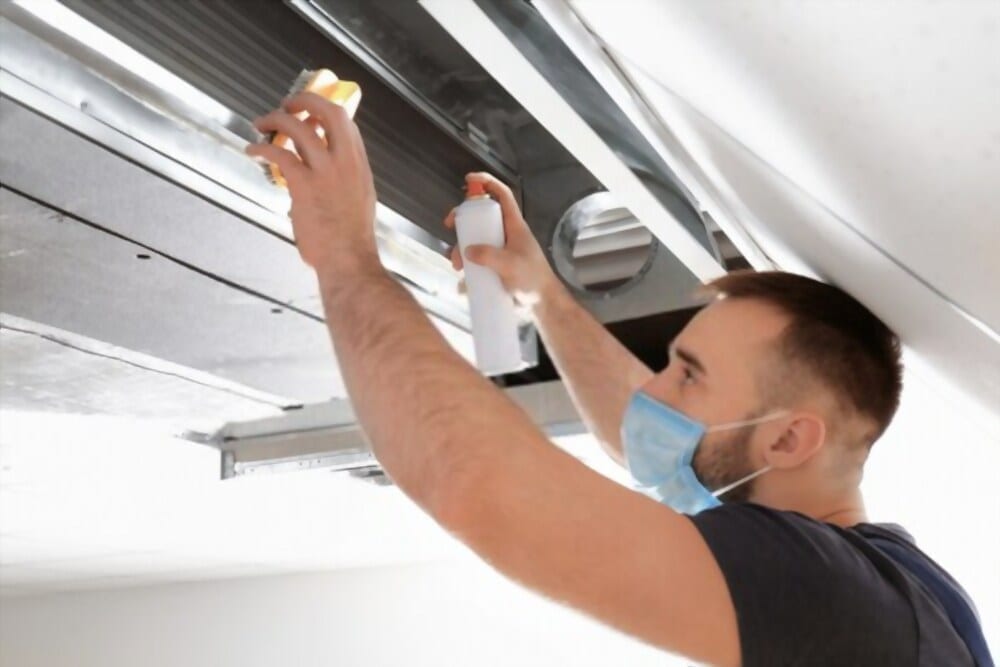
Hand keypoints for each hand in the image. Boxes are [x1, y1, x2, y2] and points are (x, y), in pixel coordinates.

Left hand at [246, 92, 377, 273]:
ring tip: (262, 123)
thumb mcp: (359, 199)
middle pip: (328, 112)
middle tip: (288, 104)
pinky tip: (253, 151)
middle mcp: (345, 162)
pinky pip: (279, 155)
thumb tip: (325, 169)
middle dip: (305, 100)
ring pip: (298, 127)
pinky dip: (262, 148)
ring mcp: (325, 172)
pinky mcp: (303, 185)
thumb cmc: (352, 239)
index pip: (345, 122)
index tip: (310, 111)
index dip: (324, 109)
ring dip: (276, 119)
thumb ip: (345, 178)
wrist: (348, 260)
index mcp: (359, 164)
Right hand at [445, 173, 559, 307]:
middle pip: (481, 217)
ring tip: (457, 265)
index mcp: (514, 226)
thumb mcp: (510, 265)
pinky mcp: (495, 266)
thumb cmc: (533, 279)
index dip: (487, 183)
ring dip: (462, 249)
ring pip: (474, 240)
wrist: (542, 304)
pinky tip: (463, 282)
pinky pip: (476, 261)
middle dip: (464, 220)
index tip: (469, 179)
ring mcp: (499, 250)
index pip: (502, 196)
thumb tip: (467, 251)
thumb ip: (489, 256)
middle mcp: (505, 234)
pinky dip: (467, 268)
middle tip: (450, 225)